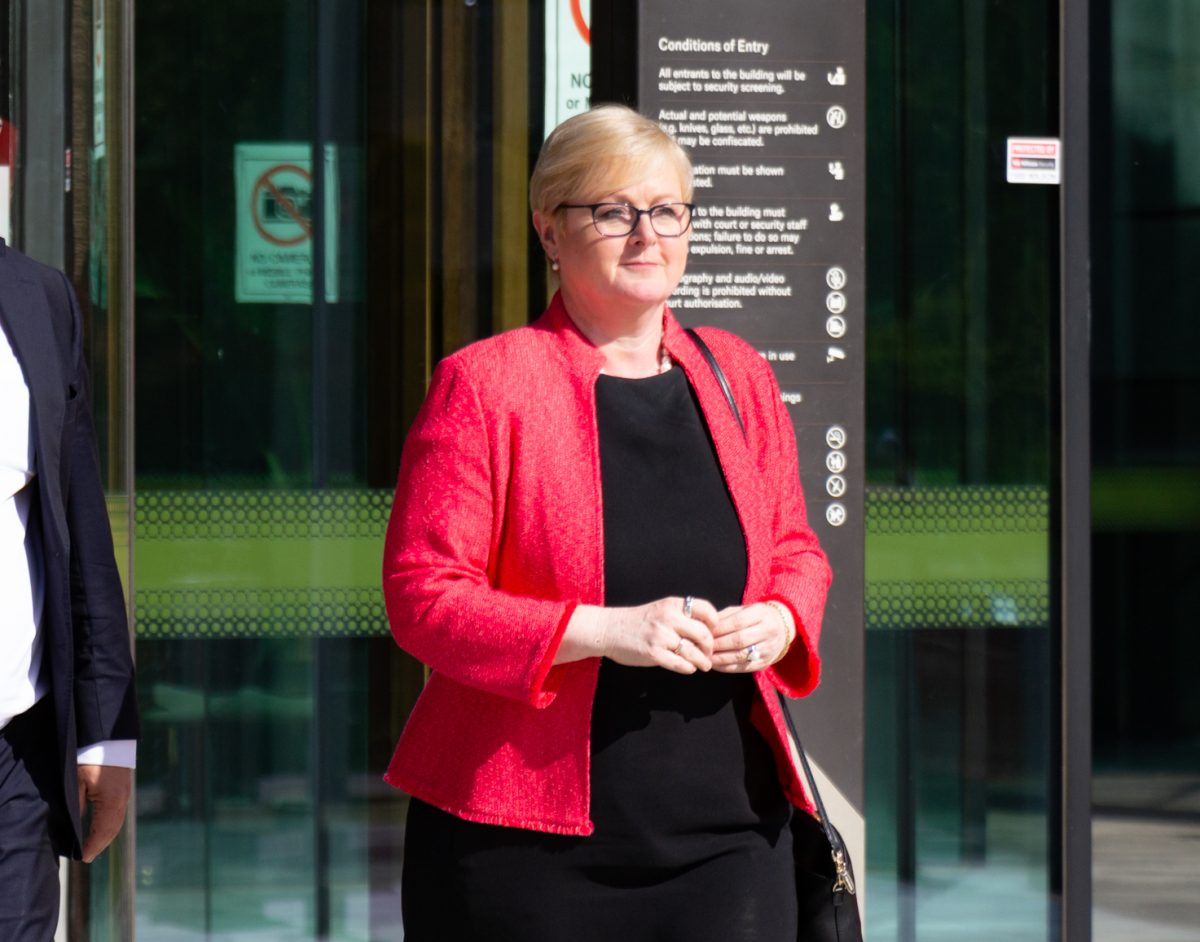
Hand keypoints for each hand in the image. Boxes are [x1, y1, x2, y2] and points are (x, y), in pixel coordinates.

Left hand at [78, 765, 131, 862]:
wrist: (106, 736)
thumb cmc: (88, 758)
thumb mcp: (76, 783)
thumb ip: (77, 807)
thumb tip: (75, 828)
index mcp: (112, 801)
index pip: (103, 831)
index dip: (93, 846)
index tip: (82, 858)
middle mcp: (123, 799)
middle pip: (113, 828)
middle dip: (100, 844)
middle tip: (87, 857)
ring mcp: (126, 793)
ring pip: (117, 821)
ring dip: (106, 835)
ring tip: (93, 846)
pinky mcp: (124, 787)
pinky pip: (118, 812)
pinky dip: (110, 824)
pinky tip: (101, 827)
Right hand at [594, 596, 719, 673]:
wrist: (609, 629)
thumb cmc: (638, 621)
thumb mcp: (661, 609)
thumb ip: (681, 616)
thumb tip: (706, 630)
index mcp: (672, 604)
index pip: (706, 609)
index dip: (714, 623)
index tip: (713, 632)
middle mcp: (668, 617)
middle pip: (703, 633)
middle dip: (710, 646)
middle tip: (709, 653)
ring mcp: (660, 636)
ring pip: (693, 651)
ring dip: (703, 661)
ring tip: (704, 665)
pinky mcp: (653, 653)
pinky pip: (680, 664)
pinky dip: (688, 668)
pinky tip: (688, 668)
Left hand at [710, 603, 789, 672]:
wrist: (783, 628)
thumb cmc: (758, 616)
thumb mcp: (745, 609)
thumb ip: (726, 616)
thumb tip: (706, 625)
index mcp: (762, 614)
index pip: (737, 622)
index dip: (719, 629)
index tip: (705, 632)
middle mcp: (768, 632)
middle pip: (738, 640)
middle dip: (718, 644)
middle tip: (703, 647)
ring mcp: (768, 649)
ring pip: (740, 656)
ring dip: (720, 658)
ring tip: (706, 657)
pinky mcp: (765, 663)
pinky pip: (743, 667)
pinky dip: (726, 667)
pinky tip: (715, 665)